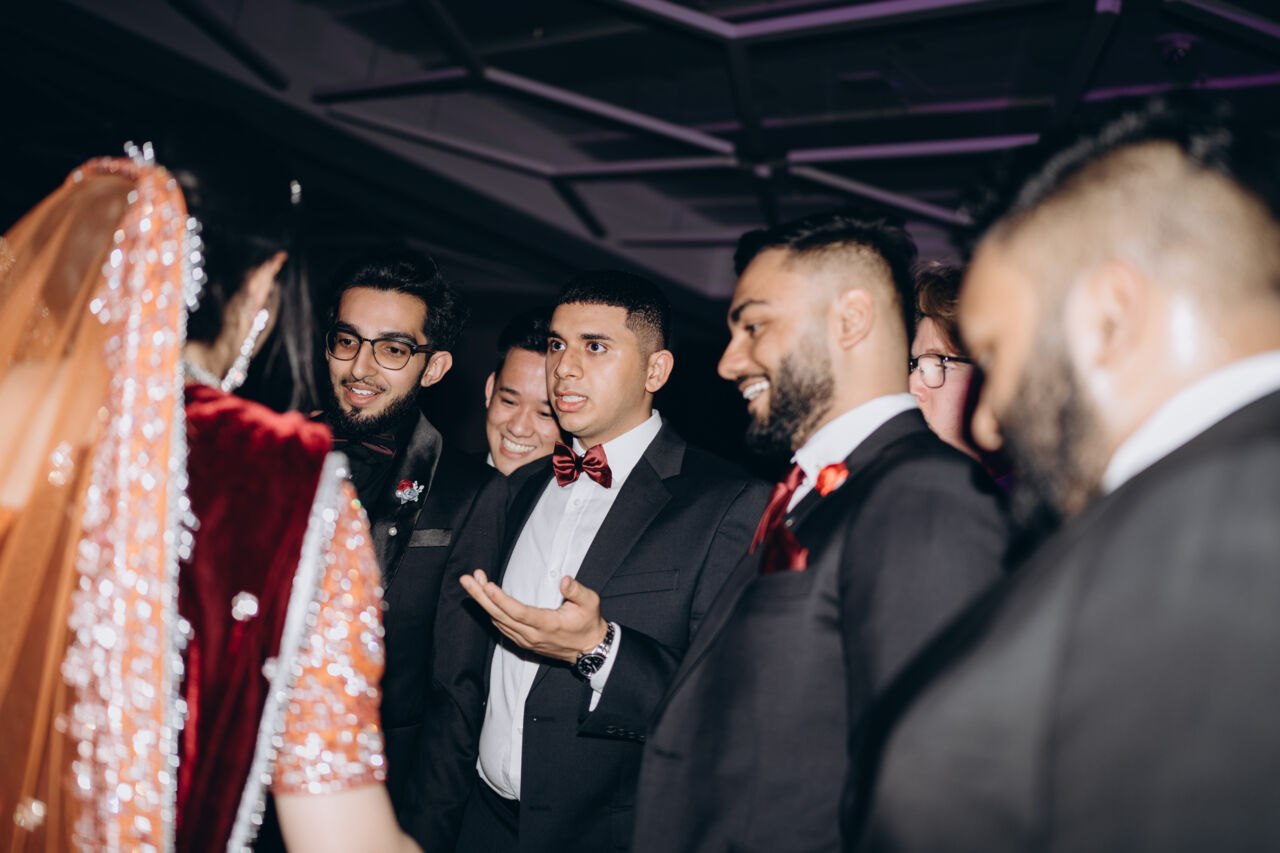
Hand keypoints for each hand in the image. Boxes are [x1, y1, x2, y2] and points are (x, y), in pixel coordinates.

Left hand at [460, 570, 608, 663]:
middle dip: (481, 596)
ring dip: (483, 602)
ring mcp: (526, 640)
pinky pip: (501, 627)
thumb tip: (564, 580)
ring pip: (498, 621)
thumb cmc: (588, 623)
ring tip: (473, 582)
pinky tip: (484, 598)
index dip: (501, 599)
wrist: (588, 649)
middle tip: (467, 579)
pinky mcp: (523, 641)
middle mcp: (533, 635)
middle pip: (501, 616)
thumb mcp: (590, 603)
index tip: (486, 585)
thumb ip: (577, 590)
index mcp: (548, 624)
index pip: (519, 612)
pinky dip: (490, 611)